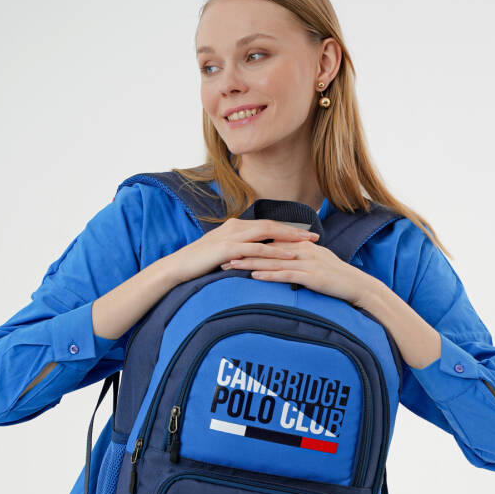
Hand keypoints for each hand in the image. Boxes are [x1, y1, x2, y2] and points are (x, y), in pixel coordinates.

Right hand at [167, 217, 319, 285]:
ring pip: (268, 234)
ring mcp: (233, 236)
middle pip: (272, 226)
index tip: (306, 235)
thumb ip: (238, 252)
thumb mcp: (222, 255)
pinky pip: (258, 249)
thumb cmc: (198, 264)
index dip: (287, 230)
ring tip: (310, 245)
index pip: (267, 225)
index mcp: (236, 227)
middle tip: (316, 237)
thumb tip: (253, 259)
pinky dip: (276, 251)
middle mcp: (237, 227)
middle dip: (296, 232)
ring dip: (291, 239)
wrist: (177, 267)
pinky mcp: (229, 248)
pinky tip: (290, 255)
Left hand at [224, 239, 378, 308]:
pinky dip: (270, 275)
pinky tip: (255, 276)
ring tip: (231, 266)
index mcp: (301, 245)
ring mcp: (308, 262)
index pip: (270, 243)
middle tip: (221, 257)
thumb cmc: (336, 277)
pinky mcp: (312, 276)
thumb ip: (298, 259)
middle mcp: (302, 250)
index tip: (229, 250)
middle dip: (243, 253)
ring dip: (251, 263)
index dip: (248, 246)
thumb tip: (281, 262)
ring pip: (273, 261)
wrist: (358, 285)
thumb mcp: (316, 264)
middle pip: (267, 249)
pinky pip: (287, 274)